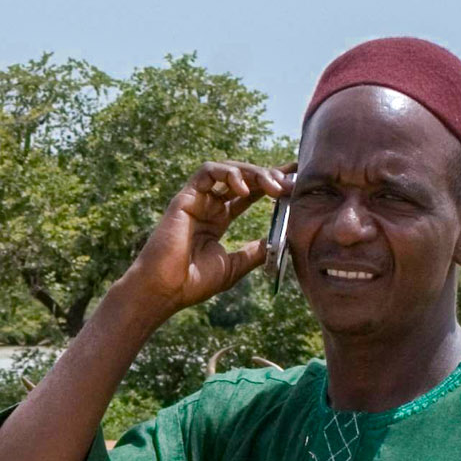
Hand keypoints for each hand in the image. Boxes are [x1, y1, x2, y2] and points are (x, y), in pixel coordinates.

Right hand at [106, 162, 291, 326]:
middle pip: (242, 178)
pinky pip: (207, 172)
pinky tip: (244, 188)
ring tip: (272, 186)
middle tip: (289, 183)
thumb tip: (279, 240)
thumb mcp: (234, 266)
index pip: (248, 193)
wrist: (165, 290)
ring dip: (253, 172)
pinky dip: (228, 174)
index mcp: (218, 220)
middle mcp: (208, 206)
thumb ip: (254, 251)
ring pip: (227, 170)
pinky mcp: (185, 197)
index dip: (271, 182)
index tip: (295, 179)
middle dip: (268, 175)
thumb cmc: (193, 282)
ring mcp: (196, 200)